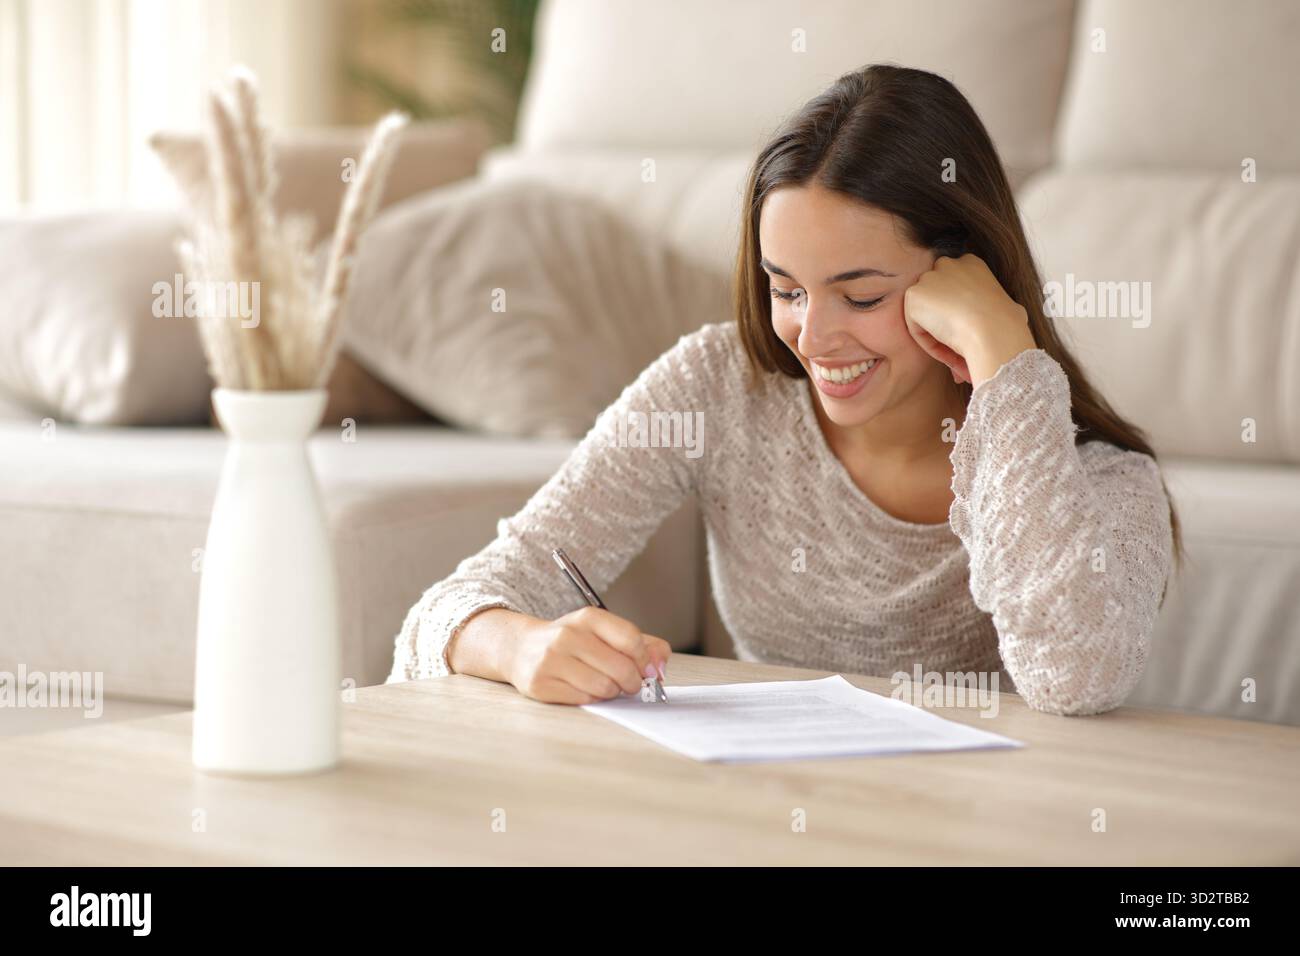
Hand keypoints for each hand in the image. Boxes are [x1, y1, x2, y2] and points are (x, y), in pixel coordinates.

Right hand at [507, 605, 670, 704]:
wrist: (520, 648)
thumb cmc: (572, 643)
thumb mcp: (604, 633)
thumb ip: (642, 644)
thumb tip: (660, 666)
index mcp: (588, 618)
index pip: (631, 639)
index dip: (646, 660)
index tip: (649, 671)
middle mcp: (568, 635)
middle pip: (621, 667)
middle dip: (633, 682)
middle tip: (630, 685)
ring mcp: (551, 660)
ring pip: (604, 687)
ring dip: (612, 692)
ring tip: (605, 685)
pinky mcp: (540, 684)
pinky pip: (583, 699)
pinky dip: (591, 699)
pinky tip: (585, 689)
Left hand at [902, 253, 1036, 387]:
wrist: (994, 331)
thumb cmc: (1008, 324)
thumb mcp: (1011, 307)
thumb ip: (998, 306)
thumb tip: (1012, 315)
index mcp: (972, 263)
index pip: (955, 289)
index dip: (960, 314)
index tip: (970, 334)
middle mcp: (948, 264)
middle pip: (937, 299)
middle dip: (943, 321)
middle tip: (959, 346)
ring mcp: (929, 278)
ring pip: (926, 315)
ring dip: (937, 336)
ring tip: (958, 355)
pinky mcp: (913, 295)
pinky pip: (916, 327)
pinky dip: (928, 343)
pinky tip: (947, 350)